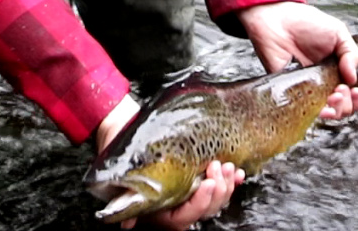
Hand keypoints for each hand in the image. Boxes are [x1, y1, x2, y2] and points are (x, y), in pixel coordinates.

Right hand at [94, 98, 244, 229]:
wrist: (123, 137)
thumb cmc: (122, 158)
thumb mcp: (118, 179)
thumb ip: (124, 201)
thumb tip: (126, 223)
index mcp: (160, 211)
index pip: (185, 216)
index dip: (199, 203)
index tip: (207, 183)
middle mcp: (178, 205)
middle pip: (205, 209)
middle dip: (218, 191)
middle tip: (218, 167)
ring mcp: (191, 193)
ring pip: (216, 200)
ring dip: (226, 185)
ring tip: (228, 166)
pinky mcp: (199, 180)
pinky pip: (220, 187)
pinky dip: (232, 182)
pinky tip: (239, 173)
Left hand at [237, 1, 357, 119]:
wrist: (277, 19)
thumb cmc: (306, 23)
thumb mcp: (338, 33)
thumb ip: (351, 53)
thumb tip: (354, 78)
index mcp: (336, 71)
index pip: (350, 94)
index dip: (356, 98)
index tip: (356, 91)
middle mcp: (322, 83)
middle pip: (340, 108)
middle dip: (347, 105)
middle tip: (342, 90)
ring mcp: (306, 89)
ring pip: (324, 113)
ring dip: (335, 111)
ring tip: (334, 96)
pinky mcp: (289, 92)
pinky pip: (302, 110)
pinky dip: (314, 113)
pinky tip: (320, 106)